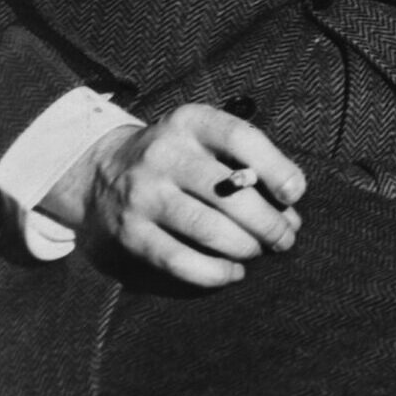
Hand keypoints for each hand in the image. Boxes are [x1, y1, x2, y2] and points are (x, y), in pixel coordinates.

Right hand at [40, 103, 304, 288]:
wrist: (100, 173)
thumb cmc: (178, 157)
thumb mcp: (205, 139)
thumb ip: (247, 163)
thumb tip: (290, 209)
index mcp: (190, 122)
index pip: (241, 138)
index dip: (276, 167)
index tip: (295, 194)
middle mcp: (163, 155)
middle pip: (230, 193)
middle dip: (269, 222)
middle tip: (286, 238)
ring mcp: (143, 195)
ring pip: (208, 229)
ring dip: (246, 246)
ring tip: (260, 251)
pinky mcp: (130, 233)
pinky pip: (180, 260)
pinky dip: (214, 272)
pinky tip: (233, 273)